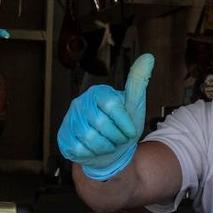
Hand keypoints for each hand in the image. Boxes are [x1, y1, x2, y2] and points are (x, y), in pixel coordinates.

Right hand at [57, 54, 154, 180]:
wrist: (111, 152)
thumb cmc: (122, 128)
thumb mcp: (134, 106)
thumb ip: (138, 82)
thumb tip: (148, 58)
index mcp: (98, 92)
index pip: (112, 106)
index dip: (124, 123)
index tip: (130, 131)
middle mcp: (81, 103)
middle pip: (101, 123)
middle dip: (116, 137)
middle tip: (118, 138)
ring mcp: (70, 120)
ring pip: (90, 138)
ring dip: (105, 146)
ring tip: (108, 143)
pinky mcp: (64, 137)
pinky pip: (79, 148)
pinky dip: (93, 154)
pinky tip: (95, 150)